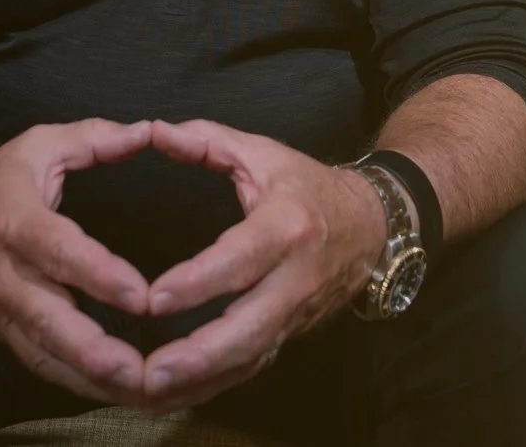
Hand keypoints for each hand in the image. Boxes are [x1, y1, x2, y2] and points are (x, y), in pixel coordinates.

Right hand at [0, 119, 156, 402]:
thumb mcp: (39, 144)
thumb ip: (94, 138)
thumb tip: (147, 132)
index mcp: (12, 217)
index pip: (55, 251)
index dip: (96, 275)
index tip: (141, 296)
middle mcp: (1, 269)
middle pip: (44, 317)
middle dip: (92, 349)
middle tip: (138, 370)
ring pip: (40, 351)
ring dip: (88, 377)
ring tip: (138, 390)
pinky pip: (36, 362)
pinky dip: (73, 382)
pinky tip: (113, 392)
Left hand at [134, 119, 387, 412]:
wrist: (373, 224)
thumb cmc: (306, 186)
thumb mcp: (262, 152)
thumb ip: (205, 140)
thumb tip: (154, 131)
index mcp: (287, 225)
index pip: (241, 260)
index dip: (199, 283)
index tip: (154, 299)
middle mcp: (296, 277)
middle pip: (250, 326)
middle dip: (201, 354)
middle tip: (153, 369)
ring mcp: (298, 312)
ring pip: (253, 356)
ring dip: (204, 380)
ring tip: (154, 390)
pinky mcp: (293, 333)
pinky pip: (254, 366)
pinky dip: (217, 384)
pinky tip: (178, 394)